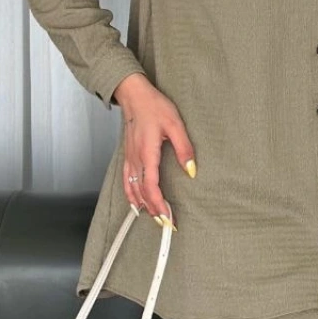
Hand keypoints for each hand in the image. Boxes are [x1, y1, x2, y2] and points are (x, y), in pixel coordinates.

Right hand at [112, 73, 196, 226]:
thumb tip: (191, 170)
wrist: (135, 95)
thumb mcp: (175, 125)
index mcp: (147, 153)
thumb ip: (184, 149)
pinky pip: (126, 180)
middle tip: (166, 223)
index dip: (159, 205)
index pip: (151, 187)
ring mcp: (130, 158)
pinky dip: (130, 194)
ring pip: (132, 188)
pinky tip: (135, 201)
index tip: (168, 217)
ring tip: (154, 217)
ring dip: (142, 205)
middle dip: (153, 210)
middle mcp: (136, 159)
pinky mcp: (128, 155)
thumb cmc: (154, 107)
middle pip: (141, 192)